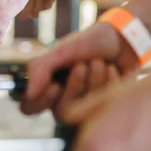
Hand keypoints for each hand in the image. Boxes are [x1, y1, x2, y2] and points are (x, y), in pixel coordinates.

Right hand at [21, 21, 138, 115]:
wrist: (121, 38)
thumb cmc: (88, 43)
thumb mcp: (61, 50)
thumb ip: (40, 68)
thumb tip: (29, 94)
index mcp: (46, 86)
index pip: (29, 108)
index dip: (40, 102)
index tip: (56, 86)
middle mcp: (63, 100)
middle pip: (61, 112)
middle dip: (75, 85)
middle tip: (83, 64)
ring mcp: (85, 106)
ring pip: (83, 110)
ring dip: (93, 81)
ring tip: (99, 62)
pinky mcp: (106, 107)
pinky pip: (105, 107)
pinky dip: (108, 83)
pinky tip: (111, 69)